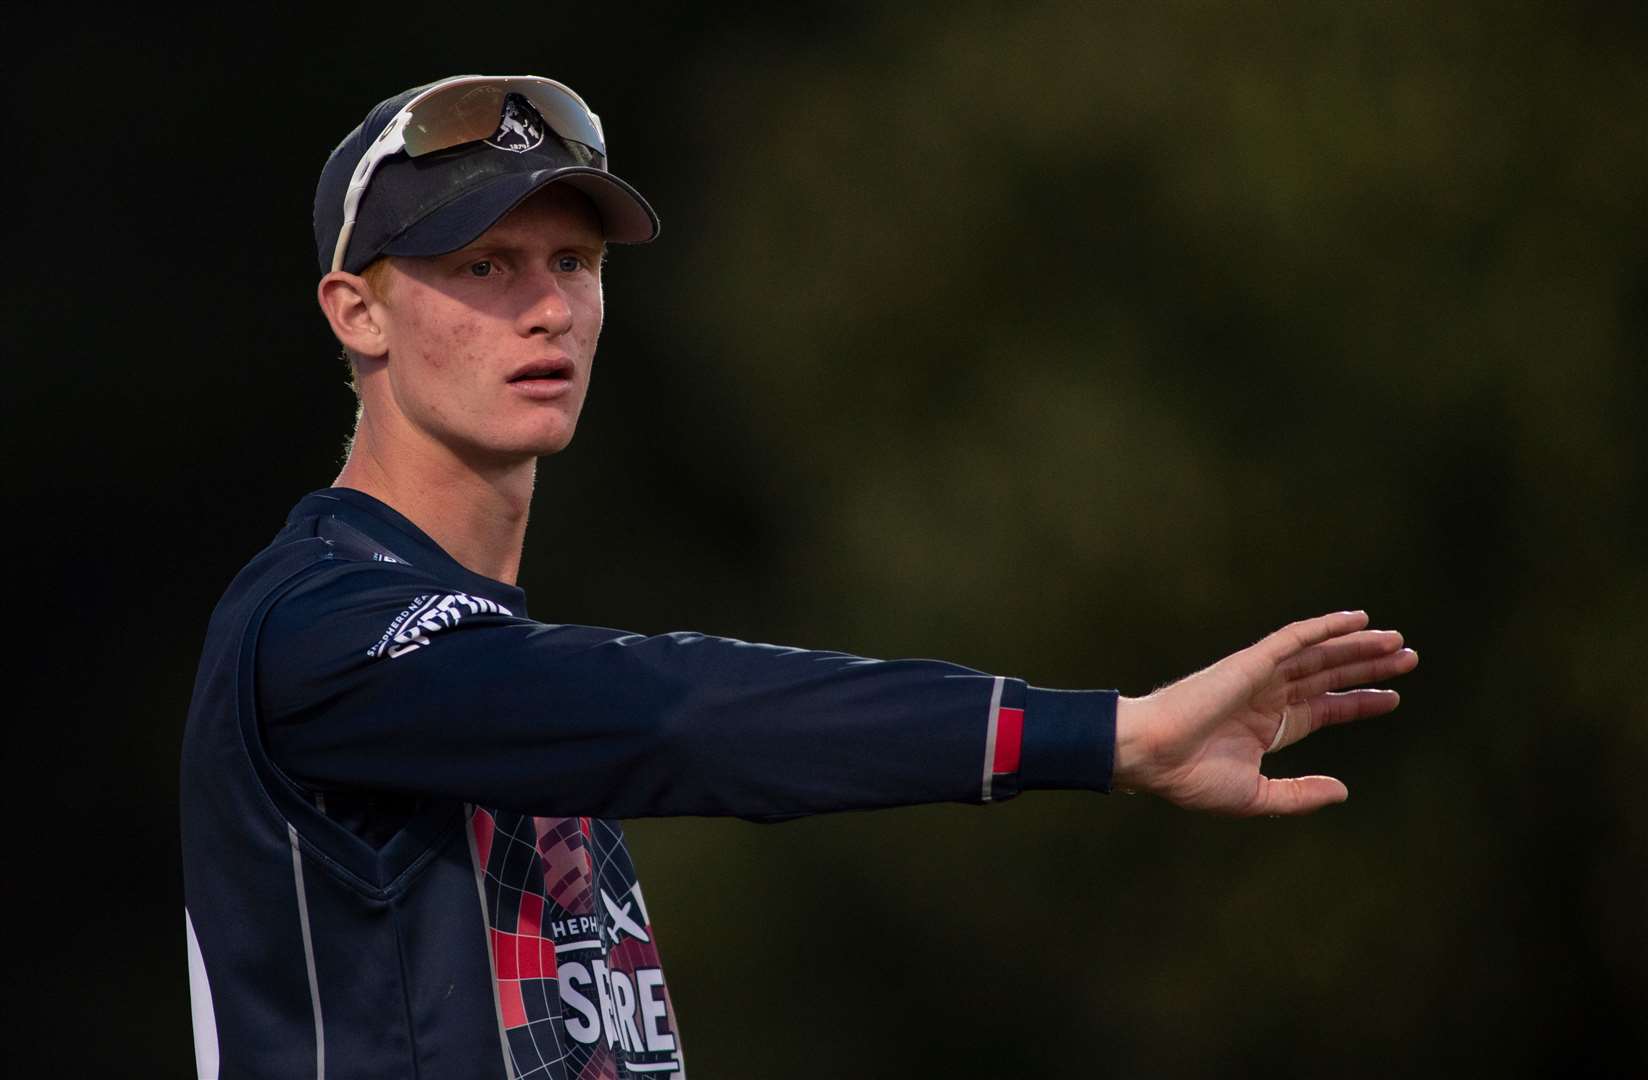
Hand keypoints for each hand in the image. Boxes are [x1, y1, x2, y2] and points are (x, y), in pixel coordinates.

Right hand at [1111, 611, 1417, 815]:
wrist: (1152, 755)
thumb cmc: (1190, 778)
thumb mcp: (1257, 796)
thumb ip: (1300, 794)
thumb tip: (1342, 791)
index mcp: (1268, 726)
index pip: (1324, 708)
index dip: (1358, 702)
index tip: (1392, 698)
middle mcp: (1268, 696)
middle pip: (1329, 675)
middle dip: (1368, 667)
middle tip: (1408, 658)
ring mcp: (1260, 676)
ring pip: (1320, 654)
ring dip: (1358, 646)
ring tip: (1397, 641)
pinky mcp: (1250, 662)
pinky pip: (1294, 638)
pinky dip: (1325, 627)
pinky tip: (1357, 620)